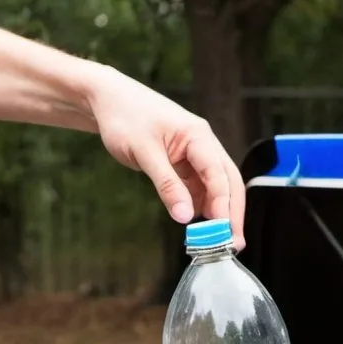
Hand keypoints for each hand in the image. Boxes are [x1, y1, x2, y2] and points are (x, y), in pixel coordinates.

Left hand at [85, 66, 246, 249]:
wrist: (108, 99)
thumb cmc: (124, 117)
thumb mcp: (144, 153)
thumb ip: (167, 185)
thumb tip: (185, 217)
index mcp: (198, 136)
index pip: (219, 175)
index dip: (223, 205)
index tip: (223, 231)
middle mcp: (203, 144)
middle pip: (228, 182)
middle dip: (232, 213)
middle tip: (233, 244)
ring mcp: (195, 154)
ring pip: (215, 187)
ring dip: (218, 212)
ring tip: (216, 241)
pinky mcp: (184, 163)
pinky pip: (199, 187)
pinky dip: (200, 206)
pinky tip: (197, 223)